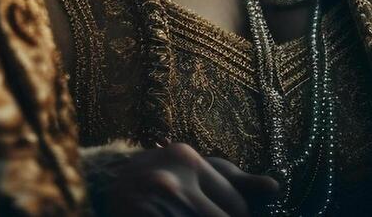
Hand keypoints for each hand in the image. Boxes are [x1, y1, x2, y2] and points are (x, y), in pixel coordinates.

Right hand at [100, 142, 278, 216]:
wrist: (96, 188)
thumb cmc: (155, 179)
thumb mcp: (192, 171)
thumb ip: (236, 181)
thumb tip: (275, 187)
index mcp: (186, 159)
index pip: (237, 207)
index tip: (226, 213)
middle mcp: (170, 180)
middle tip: (204, 212)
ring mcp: (153, 206)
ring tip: (183, 213)